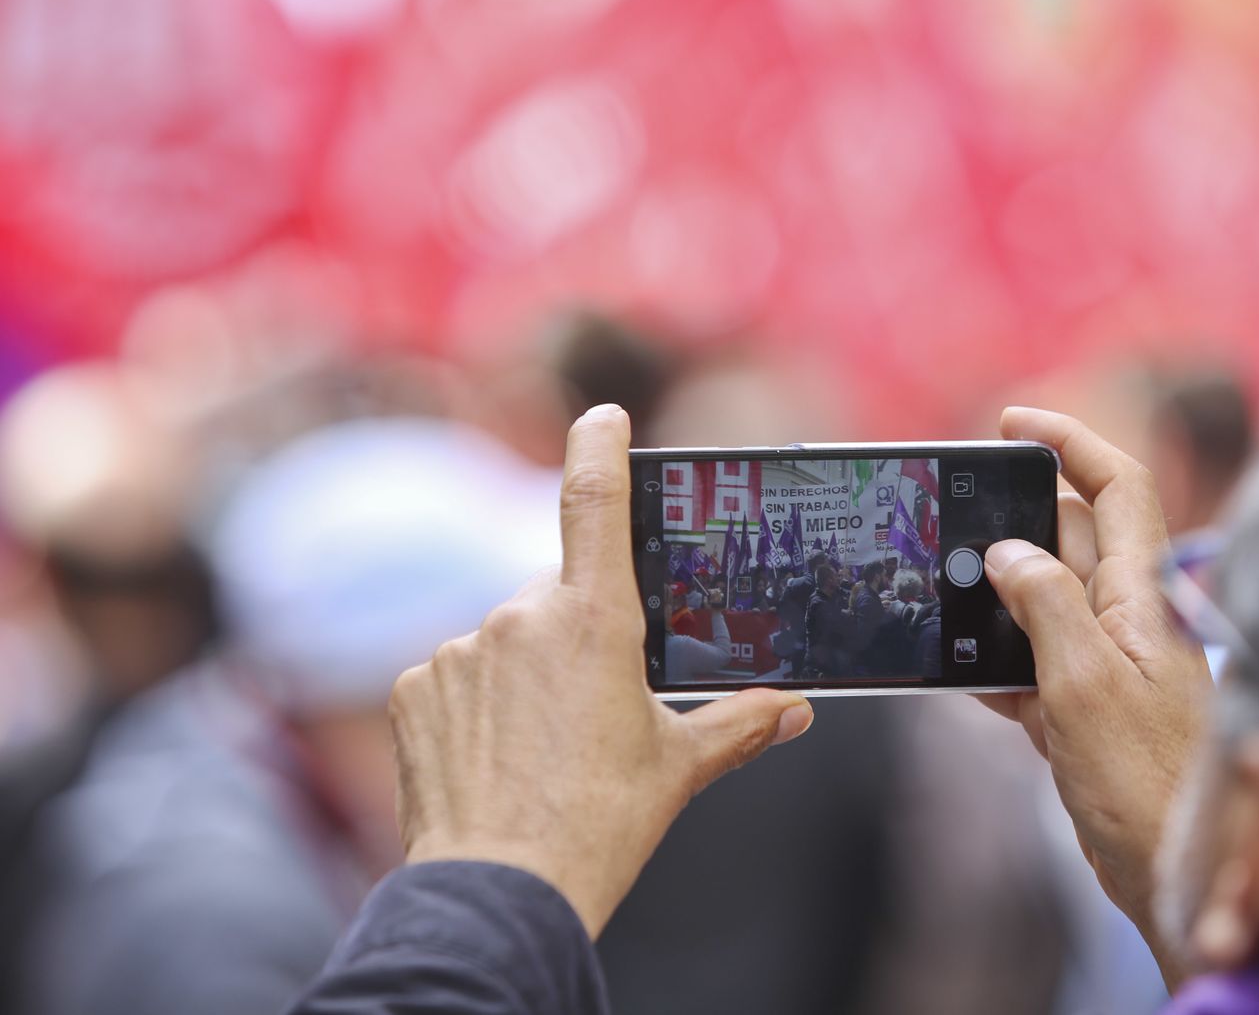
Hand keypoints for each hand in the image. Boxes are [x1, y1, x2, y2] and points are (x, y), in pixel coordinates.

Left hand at [389, 405, 813, 936]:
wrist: (500, 893)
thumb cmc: (598, 826)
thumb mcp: (680, 767)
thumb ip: (741, 724)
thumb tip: (794, 710)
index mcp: (594, 621)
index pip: (594, 501)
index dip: (600, 446)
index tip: (604, 416)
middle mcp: (520, 618)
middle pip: (557, 597)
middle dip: (578, 635)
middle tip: (596, 706)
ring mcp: (459, 651)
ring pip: (504, 639)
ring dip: (525, 673)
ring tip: (544, 750)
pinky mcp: (414, 687)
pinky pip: (455, 675)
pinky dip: (477, 704)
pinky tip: (496, 758)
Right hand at [979, 407, 1212, 984]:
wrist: (1179, 877)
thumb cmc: (1149, 783)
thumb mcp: (1084, 683)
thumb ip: (1043, 605)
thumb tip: (1005, 553)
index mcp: (1142, 595)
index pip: (1116, 486)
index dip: (1069, 442)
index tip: (1011, 424)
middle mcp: (1127, 617)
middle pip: (1066, 536)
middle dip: (1009, 526)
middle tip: (950, 530)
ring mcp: (1106, 662)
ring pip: (1040, 600)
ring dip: (993, 601)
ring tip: (944, 607)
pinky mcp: (1084, 708)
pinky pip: (1030, 663)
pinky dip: (994, 664)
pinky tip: (961, 677)